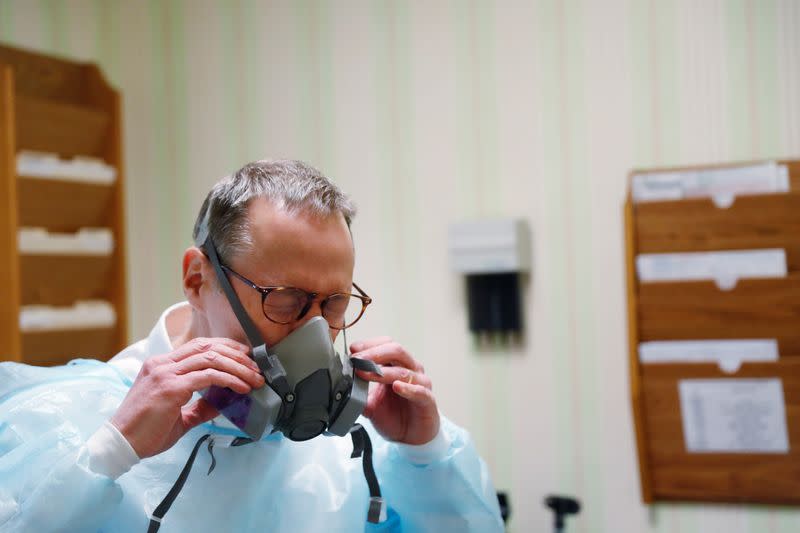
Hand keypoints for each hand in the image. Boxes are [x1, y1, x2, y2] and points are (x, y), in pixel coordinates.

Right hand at [110, 337, 264, 457]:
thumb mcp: (177, 415)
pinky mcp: (171, 387)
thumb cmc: (144, 432)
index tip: (245, 356)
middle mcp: (162, 364)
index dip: (226, 347)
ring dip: (238, 367)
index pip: (199, 346)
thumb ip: (199, 407)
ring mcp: (166, 373)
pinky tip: (241, 388)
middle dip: (237, 354)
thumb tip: (223, 402)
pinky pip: (208, 376)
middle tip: (256, 367)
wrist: (120, 445)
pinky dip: (229, 379)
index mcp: (161, 365)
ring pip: (211, 358)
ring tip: (254, 378)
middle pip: (207, 346)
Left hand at [350, 338, 439, 444]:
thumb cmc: (394, 416)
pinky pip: (420, 391)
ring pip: (404, 370)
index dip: (369, 345)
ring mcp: (421, 383)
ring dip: (383, 371)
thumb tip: (339, 387)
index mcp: (396, 365)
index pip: (385, 345)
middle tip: (356, 360)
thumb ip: (357, 394)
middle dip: (373, 354)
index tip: (353, 350)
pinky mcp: (428, 400)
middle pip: (395, 351)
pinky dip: (408, 388)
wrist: (410, 438)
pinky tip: (397, 387)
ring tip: (366, 374)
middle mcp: (410, 370)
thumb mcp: (369, 405)